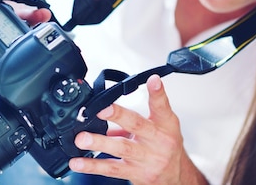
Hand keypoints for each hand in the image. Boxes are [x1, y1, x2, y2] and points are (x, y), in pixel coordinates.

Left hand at [69, 75, 207, 184]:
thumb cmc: (167, 146)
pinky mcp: (136, 174)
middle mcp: (157, 140)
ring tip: (82, 139)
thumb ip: (140, 116)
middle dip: (119, 116)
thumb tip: (109, 112)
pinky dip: (93, 166)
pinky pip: (112, 169)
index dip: (158, 92)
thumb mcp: (163, 126)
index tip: (152, 80)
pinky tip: (78, 163)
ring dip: (100, 143)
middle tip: (101, 110)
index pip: (162, 106)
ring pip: (121, 149)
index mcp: (165, 124)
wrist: (177, 177)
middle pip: (138, 125)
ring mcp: (147, 159)